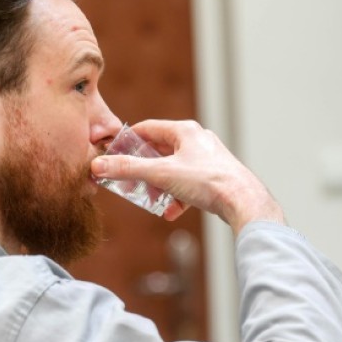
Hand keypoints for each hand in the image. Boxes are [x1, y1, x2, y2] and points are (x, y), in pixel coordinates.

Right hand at [90, 119, 284, 235]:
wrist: (243, 201)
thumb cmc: (208, 181)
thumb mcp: (161, 174)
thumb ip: (128, 169)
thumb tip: (99, 165)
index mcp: (184, 131)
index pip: (147, 129)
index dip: (127, 142)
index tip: (113, 155)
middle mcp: (196, 141)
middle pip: (159, 152)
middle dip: (142, 170)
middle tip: (128, 183)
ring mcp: (206, 159)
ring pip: (173, 170)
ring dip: (159, 186)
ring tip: (151, 199)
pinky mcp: (214, 177)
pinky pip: (188, 185)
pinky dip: (176, 197)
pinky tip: (171, 212)